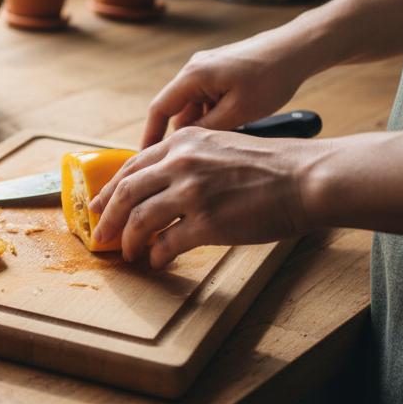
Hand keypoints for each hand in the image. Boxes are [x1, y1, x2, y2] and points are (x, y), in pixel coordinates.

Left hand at [89, 127, 321, 266]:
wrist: (305, 179)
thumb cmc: (270, 166)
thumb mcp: (220, 146)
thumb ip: (188, 159)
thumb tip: (159, 185)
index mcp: (183, 142)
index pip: (131, 166)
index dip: (109, 190)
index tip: (97, 206)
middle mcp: (181, 162)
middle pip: (125, 193)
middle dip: (107, 218)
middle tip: (100, 235)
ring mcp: (192, 192)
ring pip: (138, 219)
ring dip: (128, 241)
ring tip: (128, 253)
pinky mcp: (207, 222)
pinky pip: (166, 243)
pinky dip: (155, 255)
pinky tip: (156, 261)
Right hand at [140, 32, 312, 147]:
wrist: (296, 49)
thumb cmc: (271, 77)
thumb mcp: (240, 111)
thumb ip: (207, 128)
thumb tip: (186, 142)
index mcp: (193, 76)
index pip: (160, 109)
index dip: (151, 135)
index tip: (145, 157)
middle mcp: (194, 68)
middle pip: (176, 108)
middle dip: (184, 133)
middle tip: (196, 157)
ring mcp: (206, 67)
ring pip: (194, 105)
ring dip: (204, 123)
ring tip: (227, 137)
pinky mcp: (219, 69)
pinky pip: (206, 97)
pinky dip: (214, 112)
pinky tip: (235, 122)